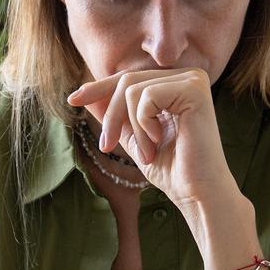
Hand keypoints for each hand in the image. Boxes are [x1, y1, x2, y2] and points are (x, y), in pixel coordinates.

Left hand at [66, 67, 238, 208]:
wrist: (197, 193)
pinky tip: (159, 141)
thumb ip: (116, 116)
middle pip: (127, 80)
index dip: (99, 88)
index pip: (130, 78)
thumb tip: (86, 96)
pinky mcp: (195, 88)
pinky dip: (143, 123)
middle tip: (107, 146)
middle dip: (111, 116)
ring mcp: (193, 79)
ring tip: (147, 151)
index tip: (72, 100)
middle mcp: (188, 76)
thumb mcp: (134, 139)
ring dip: (131, 126)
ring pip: (132, 88)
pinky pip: (146, 96)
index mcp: (176, 85)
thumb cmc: (172, 170)